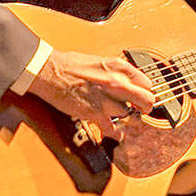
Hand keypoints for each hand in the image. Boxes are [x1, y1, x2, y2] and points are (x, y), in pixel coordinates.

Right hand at [27, 49, 154, 139]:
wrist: (48, 71)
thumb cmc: (69, 64)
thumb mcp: (100, 61)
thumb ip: (116, 72)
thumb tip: (127, 83)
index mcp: (118, 67)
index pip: (147, 83)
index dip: (145, 91)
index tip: (142, 96)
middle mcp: (116, 82)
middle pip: (146, 100)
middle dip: (145, 107)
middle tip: (142, 110)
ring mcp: (107, 99)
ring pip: (127, 114)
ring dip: (121, 116)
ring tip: (115, 114)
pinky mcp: (95, 113)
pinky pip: (113, 129)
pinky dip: (116, 134)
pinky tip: (117, 134)